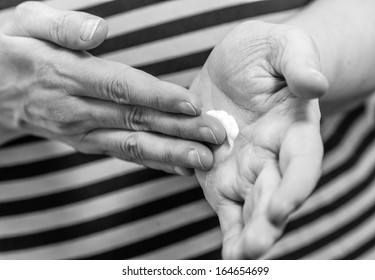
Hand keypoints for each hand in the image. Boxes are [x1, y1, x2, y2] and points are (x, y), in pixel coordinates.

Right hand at [0, 2, 225, 174]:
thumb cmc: (10, 48)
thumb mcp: (25, 21)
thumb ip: (63, 25)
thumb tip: (100, 31)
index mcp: (67, 74)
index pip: (121, 87)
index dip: (158, 97)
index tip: (192, 105)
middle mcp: (76, 109)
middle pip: (135, 121)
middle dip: (178, 131)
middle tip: (215, 138)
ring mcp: (80, 131)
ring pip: (132, 145)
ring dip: (171, 154)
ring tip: (204, 160)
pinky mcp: (83, 142)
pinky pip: (122, 154)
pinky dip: (152, 162)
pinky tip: (177, 167)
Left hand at [190, 21, 326, 257]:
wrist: (236, 66)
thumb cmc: (265, 53)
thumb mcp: (283, 46)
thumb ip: (299, 64)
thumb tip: (316, 84)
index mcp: (294, 129)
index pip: (302, 163)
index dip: (295, 186)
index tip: (283, 207)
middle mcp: (273, 157)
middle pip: (275, 195)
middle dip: (267, 223)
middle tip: (254, 247)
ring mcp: (245, 170)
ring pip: (251, 209)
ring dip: (246, 234)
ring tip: (237, 257)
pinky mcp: (220, 176)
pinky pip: (226, 207)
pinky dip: (227, 231)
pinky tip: (226, 255)